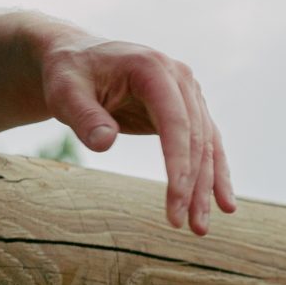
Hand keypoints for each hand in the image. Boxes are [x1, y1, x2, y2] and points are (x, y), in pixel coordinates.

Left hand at [37, 32, 235, 234]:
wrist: (75, 58)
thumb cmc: (67, 74)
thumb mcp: (64, 92)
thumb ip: (83, 116)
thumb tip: (104, 143)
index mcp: (152, 68)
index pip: (176, 120)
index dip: (178, 161)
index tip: (177, 197)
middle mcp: (179, 78)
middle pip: (197, 137)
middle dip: (194, 184)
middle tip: (190, 227)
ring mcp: (187, 93)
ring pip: (206, 145)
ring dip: (207, 187)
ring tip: (200, 226)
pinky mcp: (186, 109)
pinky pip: (205, 144)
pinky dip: (212, 174)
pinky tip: (221, 203)